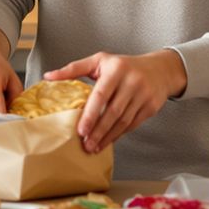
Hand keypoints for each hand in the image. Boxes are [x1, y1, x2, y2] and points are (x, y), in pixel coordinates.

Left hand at [45, 49, 186, 153]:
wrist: (160, 69)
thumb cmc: (123, 65)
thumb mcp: (99, 60)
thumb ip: (74, 68)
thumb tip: (48, 76)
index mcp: (116, 70)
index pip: (101, 95)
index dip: (90, 115)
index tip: (80, 130)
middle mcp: (132, 82)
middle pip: (113, 112)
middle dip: (98, 131)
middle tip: (85, 145)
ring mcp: (143, 95)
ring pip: (123, 121)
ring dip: (108, 137)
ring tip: (94, 147)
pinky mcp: (151, 107)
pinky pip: (132, 125)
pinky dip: (119, 135)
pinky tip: (108, 141)